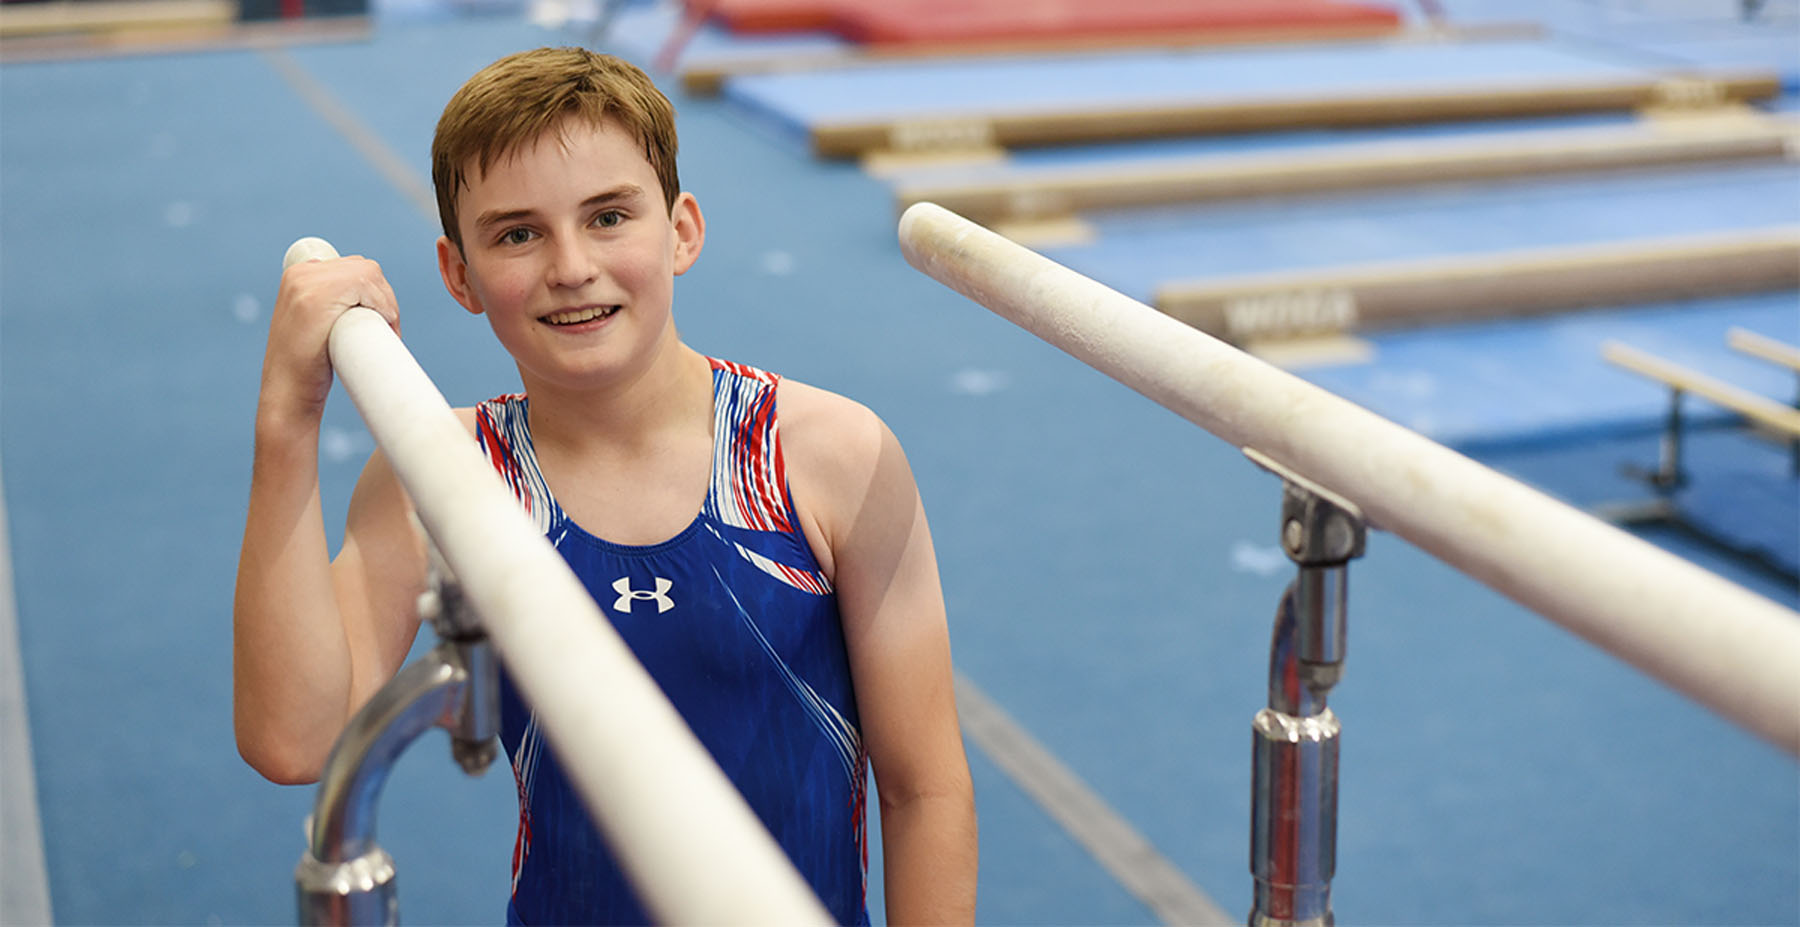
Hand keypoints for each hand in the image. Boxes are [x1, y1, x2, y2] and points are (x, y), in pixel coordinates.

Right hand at [261, 255, 400, 417]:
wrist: (287, 394)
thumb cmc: (307, 367)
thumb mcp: (314, 324)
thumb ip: (331, 304)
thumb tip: (365, 303)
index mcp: (300, 275)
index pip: (354, 266)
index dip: (375, 292)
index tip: (381, 320)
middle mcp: (300, 273)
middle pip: (365, 268)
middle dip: (385, 297)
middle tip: (389, 330)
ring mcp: (306, 283)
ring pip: (369, 274)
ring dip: (387, 302)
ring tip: (388, 331)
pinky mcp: (316, 298)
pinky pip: (365, 283)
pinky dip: (382, 303)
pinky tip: (383, 323)